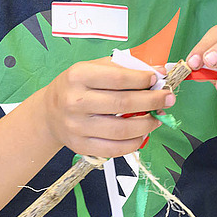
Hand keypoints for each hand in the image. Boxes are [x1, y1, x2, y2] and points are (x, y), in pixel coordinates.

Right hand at [38, 57, 173, 158]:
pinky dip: (134, 143)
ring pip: (121, 130)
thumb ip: (124, 67)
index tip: (157, 80)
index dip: (142, 80)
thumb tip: (159, 71)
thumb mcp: (93, 68)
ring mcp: (77, 126)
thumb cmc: (77, 87)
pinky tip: (142, 134)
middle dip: (152, 101)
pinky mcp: (80, 145)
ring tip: (157, 118)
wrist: (49, 113)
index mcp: (78, 76)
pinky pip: (114, 148)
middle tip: (168, 98)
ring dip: (147, 124)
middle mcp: (75, 101)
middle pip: (123, 104)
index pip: (118, 78)